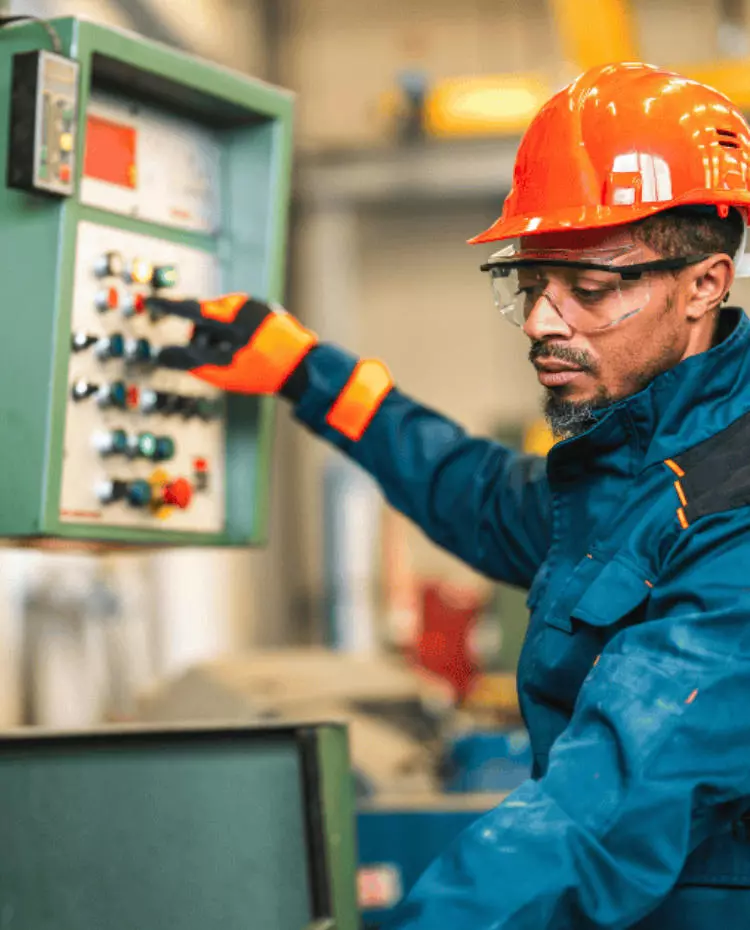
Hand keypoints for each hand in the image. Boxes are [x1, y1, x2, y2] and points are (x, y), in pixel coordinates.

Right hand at [147, 293, 316, 393]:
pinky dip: (236, 332)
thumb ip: (192, 362)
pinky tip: (248, 349)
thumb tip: (164, 355)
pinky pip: (240, 316)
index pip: (191, 309)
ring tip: (238, 355)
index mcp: (232, 318)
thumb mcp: (225, 373)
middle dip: (205, 336)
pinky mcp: (266, 309)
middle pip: (207, 315)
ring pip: (223, 316)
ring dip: (221, 334)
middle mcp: (245, 305)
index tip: (150, 301)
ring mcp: (257, 306)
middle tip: (217, 356)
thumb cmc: (264, 372)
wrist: (303, 368)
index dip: (168, 307)